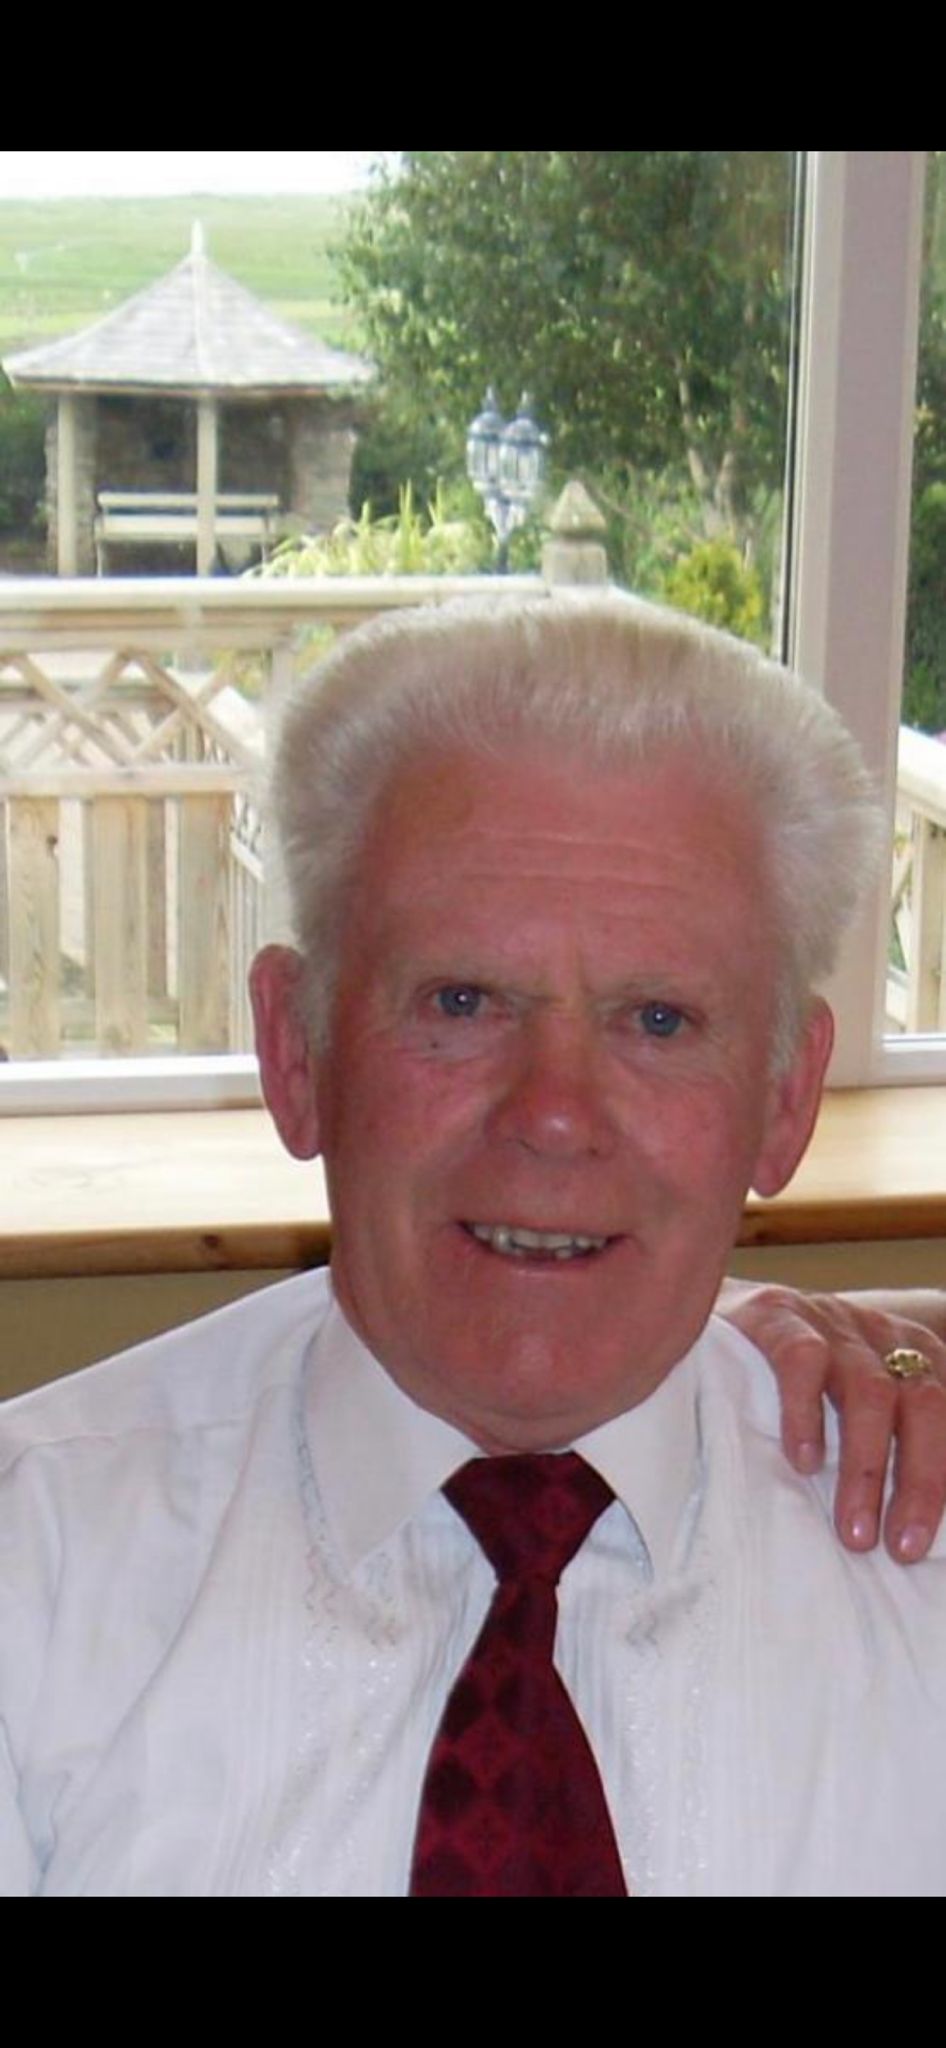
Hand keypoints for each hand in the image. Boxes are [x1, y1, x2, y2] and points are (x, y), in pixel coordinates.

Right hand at [716, 1281, 945, 1561]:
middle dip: (922, 1481)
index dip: (944, 1476)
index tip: (924, 1541)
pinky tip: (803, 1462)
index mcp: (909, 1351)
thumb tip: (903, 1525)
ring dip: (867, 1468)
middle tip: (902, 1547)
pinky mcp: (777, 1314)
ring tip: (854, 1531)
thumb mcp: (845, 1400)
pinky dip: (808, 1415)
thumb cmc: (783, 1374)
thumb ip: (880, 1441)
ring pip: (871, 1390)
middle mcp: (878, 1332)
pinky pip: (803, 1361)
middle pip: (924, 1403)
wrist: (699, 1297)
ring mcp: (829, 1319)